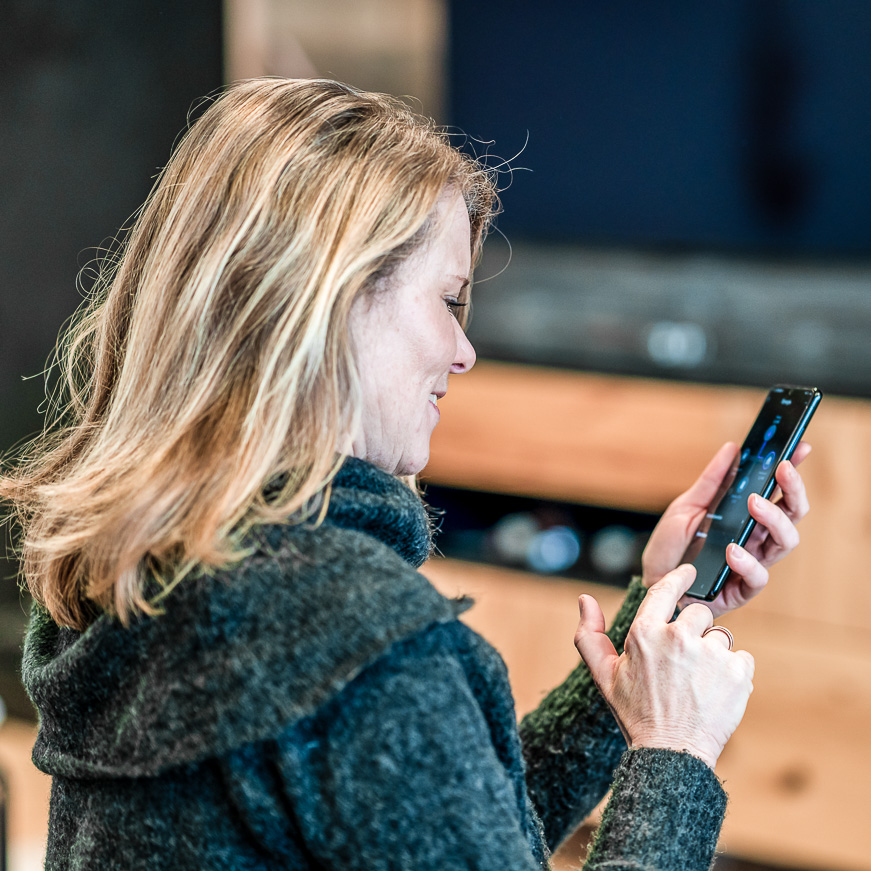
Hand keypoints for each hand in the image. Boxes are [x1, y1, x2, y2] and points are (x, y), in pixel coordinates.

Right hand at [574, 565, 754, 769]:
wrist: (671, 753)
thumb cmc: (635, 713)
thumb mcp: (604, 675)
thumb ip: (589, 634)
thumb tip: (585, 599)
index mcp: (645, 632)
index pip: (666, 589)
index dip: (679, 577)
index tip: (688, 572)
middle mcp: (678, 637)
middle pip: (700, 613)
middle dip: (695, 632)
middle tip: (684, 663)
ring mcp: (710, 653)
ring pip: (721, 636)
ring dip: (713, 653)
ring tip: (698, 682)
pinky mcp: (737, 672)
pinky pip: (741, 657)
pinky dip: (733, 672)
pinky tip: (716, 690)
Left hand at [641, 440, 811, 617]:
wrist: (653, 580)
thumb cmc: (672, 545)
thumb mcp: (687, 506)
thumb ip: (712, 481)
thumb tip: (733, 448)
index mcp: (747, 516)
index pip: (779, 492)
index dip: (793, 472)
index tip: (800, 447)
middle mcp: (756, 538)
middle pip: (792, 514)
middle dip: (793, 489)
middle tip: (781, 469)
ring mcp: (752, 562)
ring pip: (785, 542)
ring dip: (775, 519)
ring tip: (755, 503)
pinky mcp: (741, 589)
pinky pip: (758, 577)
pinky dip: (748, 562)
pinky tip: (732, 549)